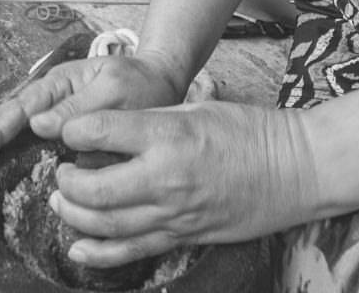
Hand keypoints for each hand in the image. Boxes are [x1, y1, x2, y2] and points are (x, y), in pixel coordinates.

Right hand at [0, 52, 181, 167]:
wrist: (160, 82)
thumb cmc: (139, 85)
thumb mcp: (114, 90)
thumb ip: (78, 107)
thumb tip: (36, 125)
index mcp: (58, 83)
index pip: (18, 109)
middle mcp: (48, 98)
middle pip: (6, 120)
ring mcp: (53, 113)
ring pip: (14, 131)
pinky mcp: (62, 130)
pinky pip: (29, 141)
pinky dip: (11, 156)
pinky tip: (1, 175)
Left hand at [49, 102, 320, 268]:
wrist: (296, 170)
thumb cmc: (249, 130)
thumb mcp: (196, 106)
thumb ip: (150, 118)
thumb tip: (106, 127)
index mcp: (168, 133)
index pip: (99, 131)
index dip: (72, 131)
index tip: (68, 132)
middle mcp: (165, 176)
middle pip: (93, 187)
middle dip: (66, 181)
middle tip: (63, 172)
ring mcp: (174, 213)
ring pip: (105, 223)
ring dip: (73, 214)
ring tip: (62, 201)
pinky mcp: (184, 237)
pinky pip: (132, 251)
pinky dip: (98, 253)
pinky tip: (77, 248)